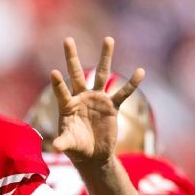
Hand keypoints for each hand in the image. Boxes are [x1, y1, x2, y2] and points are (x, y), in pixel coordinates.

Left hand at [50, 37, 144, 166]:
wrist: (93, 155)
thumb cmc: (76, 148)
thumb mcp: (69, 144)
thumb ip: (63, 143)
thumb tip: (56, 147)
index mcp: (67, 105)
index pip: (61, 92)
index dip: (58, 84)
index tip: (53, 72)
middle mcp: (81, 97)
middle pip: (77, 73)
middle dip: (72, 57)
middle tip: (67, 39)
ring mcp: (97, 99)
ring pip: (101, 74)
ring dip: (105, 57)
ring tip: (108, 39)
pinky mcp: (111, 106)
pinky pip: (123, 93)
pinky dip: (132, 84)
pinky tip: (141, 72)